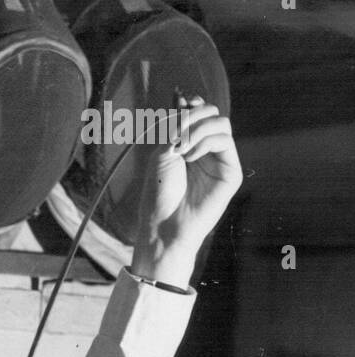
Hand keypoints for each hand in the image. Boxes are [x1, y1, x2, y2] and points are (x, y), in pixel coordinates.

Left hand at [130, 98, 243, 288]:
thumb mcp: (163, 151)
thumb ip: (177, 125)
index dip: (192, 105)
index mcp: (191, 144)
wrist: (164, 224)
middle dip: (193, 117)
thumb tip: (186, 98)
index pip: (200, 112)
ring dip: (199, 129)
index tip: (179, 108)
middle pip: (212, 113)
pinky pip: (226, 141)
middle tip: (176, 135)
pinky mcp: (231, 173)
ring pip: (221, 123)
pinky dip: (206, 141)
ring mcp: (221, 161)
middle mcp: (207, 150)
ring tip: (181, 148)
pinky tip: (190, 157)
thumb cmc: (160, 192)